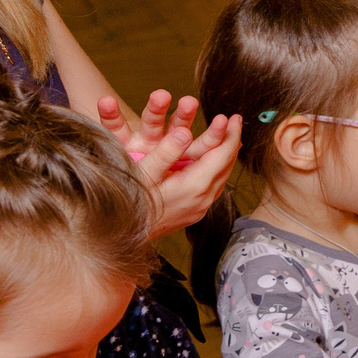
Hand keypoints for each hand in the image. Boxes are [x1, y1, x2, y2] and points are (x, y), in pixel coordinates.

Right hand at [98, 91, 242, 236]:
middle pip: (226, 165)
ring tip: (227, 138)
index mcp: (194, 186)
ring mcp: (199, 207)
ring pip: (221, 176)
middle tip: (234, 121)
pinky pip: (212, 185)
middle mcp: (202, 198)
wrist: (122, 241)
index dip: (229, 133)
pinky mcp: (193, 212)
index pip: (222, 155)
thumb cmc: (129, 205)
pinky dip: (215, 168)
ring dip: (225, 155)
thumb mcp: (144, 175)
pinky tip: (210, 162)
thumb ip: (165, 153)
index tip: (234, 116)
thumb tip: (185, 132)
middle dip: (231, 140)